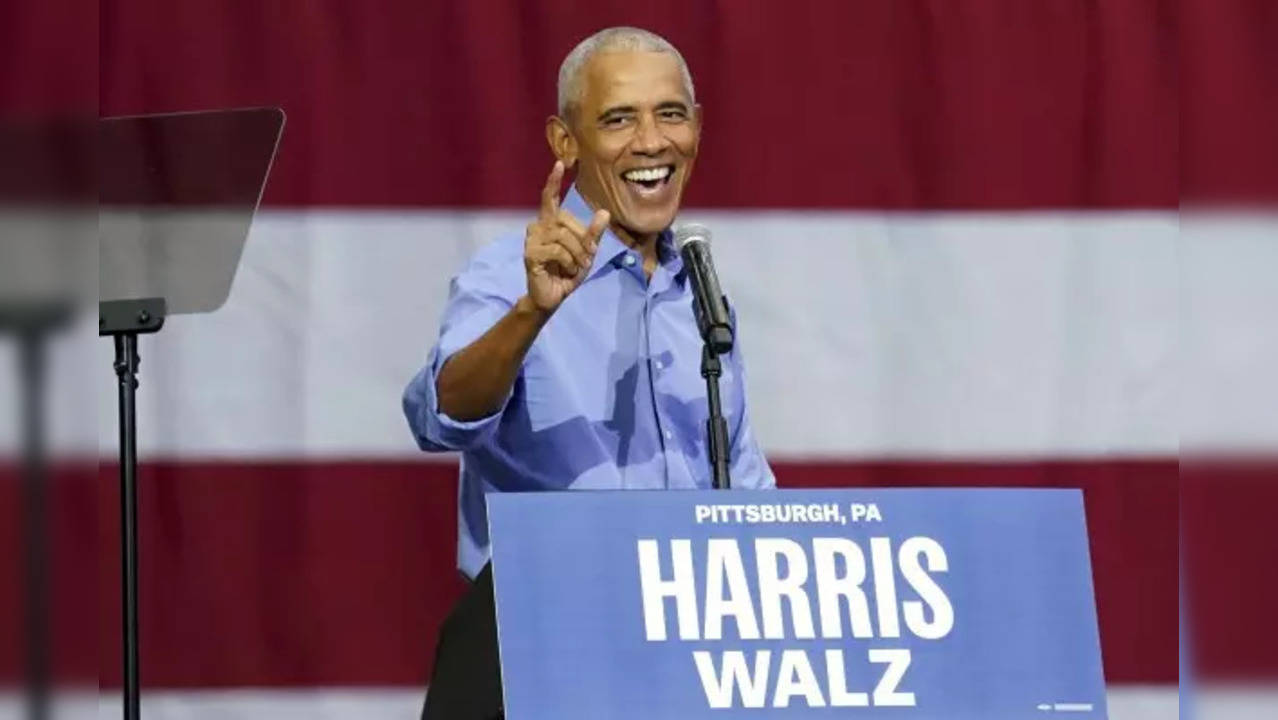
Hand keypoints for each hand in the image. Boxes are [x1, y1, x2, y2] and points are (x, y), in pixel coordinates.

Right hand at [523, 161, 609, 313]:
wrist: (554, 295)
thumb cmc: (568, 272)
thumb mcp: (586, 251)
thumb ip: (593, 233)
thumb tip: (604, 212)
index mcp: (550, 223)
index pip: (549, 198)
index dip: (553, 181)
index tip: (559, 163)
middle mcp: (538, 227)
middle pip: (565, 221)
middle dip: (582, 240)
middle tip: (587, 258)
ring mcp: (532, 240)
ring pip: (562, 236)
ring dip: (576, 254)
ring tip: (576, 267)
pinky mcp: (530, 253)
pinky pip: (556, 250)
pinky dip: (567, 262)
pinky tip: (565, 271)